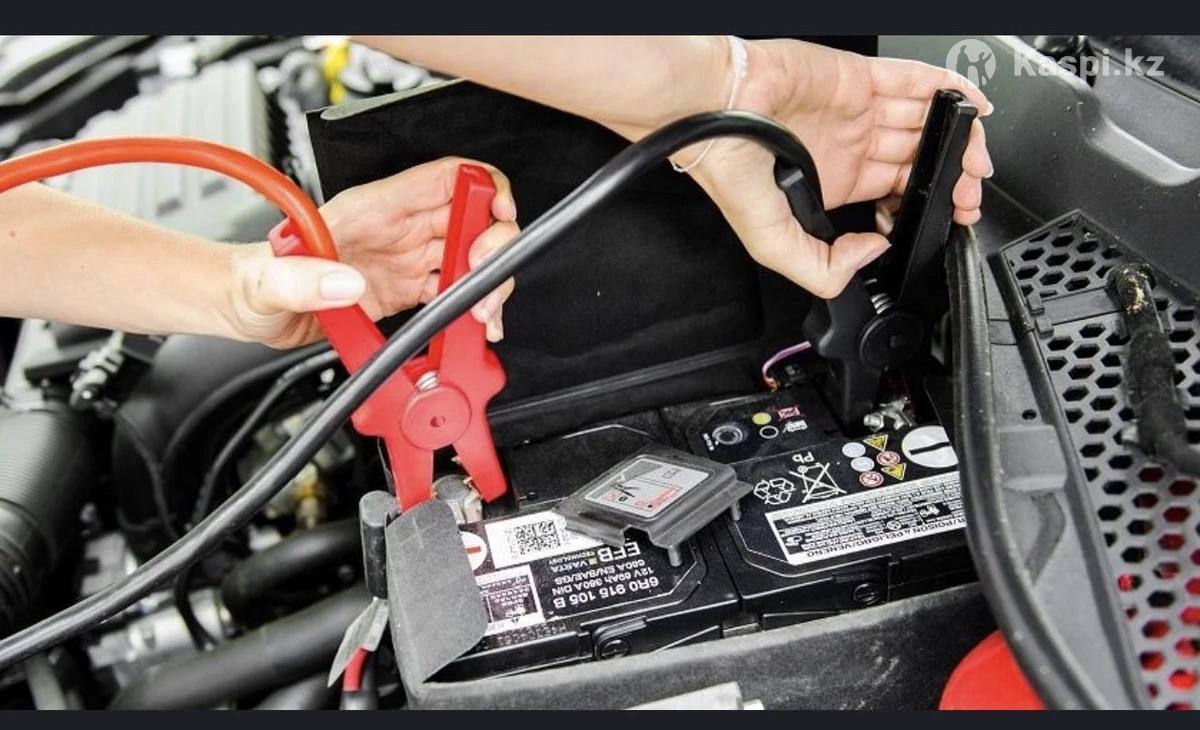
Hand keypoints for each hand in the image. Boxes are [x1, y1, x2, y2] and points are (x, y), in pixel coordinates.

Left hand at [223, 157, 518, 347]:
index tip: (499, 214)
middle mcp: (398, 229)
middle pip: (470, 219)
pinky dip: (471, 309)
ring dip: (486, 284)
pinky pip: (454, 293)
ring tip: (481, 314)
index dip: (483, 186)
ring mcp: (405, 260)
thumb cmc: (254, 282)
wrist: (249, 310)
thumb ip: (304, 279)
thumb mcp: (269, 282)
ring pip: (470, 257)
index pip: (445, 177)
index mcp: (374, 208)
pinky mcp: (406, 292)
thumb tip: (348, 283)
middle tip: (485, 282)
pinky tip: (474, 327)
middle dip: (493, 246)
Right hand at [614, 39, 993, 298]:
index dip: (923, 205)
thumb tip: (870, 253)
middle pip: (915, 159)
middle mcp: (846, 146)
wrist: (714, 107)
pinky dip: (947, 90)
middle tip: (969, 189)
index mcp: (831, 183)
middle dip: (949, 176)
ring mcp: (856, 110)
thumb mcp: (772, 243)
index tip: (946, 216)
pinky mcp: (859, 77)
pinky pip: (915, 80)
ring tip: (976, 155)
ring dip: (956, 138)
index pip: (891, 194)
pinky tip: (970, 104)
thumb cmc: (728, 164)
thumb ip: (820, 267)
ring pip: (922, 122)